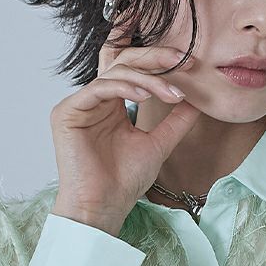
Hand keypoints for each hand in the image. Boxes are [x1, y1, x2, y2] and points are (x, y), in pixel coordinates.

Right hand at [49, 28, 200, 234]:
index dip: (159, 62)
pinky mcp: (67, 112)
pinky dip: (124, 88)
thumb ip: (176, 122)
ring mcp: (80, 104)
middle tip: (181, 59)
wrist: (104, 207)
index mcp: (113, 105)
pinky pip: (98, 88)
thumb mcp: (158, 145)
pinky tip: (144, 95)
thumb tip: (198, 101)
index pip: (134, 70)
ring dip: (147, 78)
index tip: (191, 64)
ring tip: (170, 93)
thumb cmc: (125, 183)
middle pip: (123, 61)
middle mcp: (96, 100)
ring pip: (114, 72)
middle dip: (154, 58)